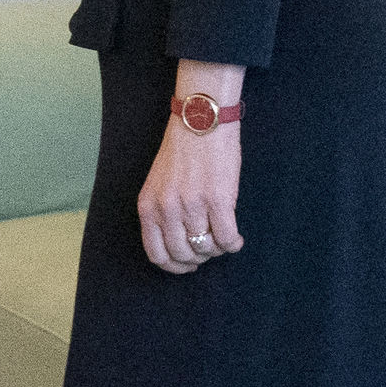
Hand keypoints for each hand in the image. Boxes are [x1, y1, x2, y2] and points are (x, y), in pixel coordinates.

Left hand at [137, 64, 245, 275]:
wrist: (201, 120)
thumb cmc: (182, 151)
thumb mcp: (158, 184)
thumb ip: (162, 212)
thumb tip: (180, 243)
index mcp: (148, 206)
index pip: (156, 254)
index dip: (175, 266)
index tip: (188, 264)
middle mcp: (167, 209)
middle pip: (183, 255)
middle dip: (199, 258)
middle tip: (210, 248)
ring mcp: (191, 205)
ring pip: (206, 249)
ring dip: (218, 249)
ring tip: (224, 238)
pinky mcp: (218, 200)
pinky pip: (226, 238)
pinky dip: (233, 243)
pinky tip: (236, 238)